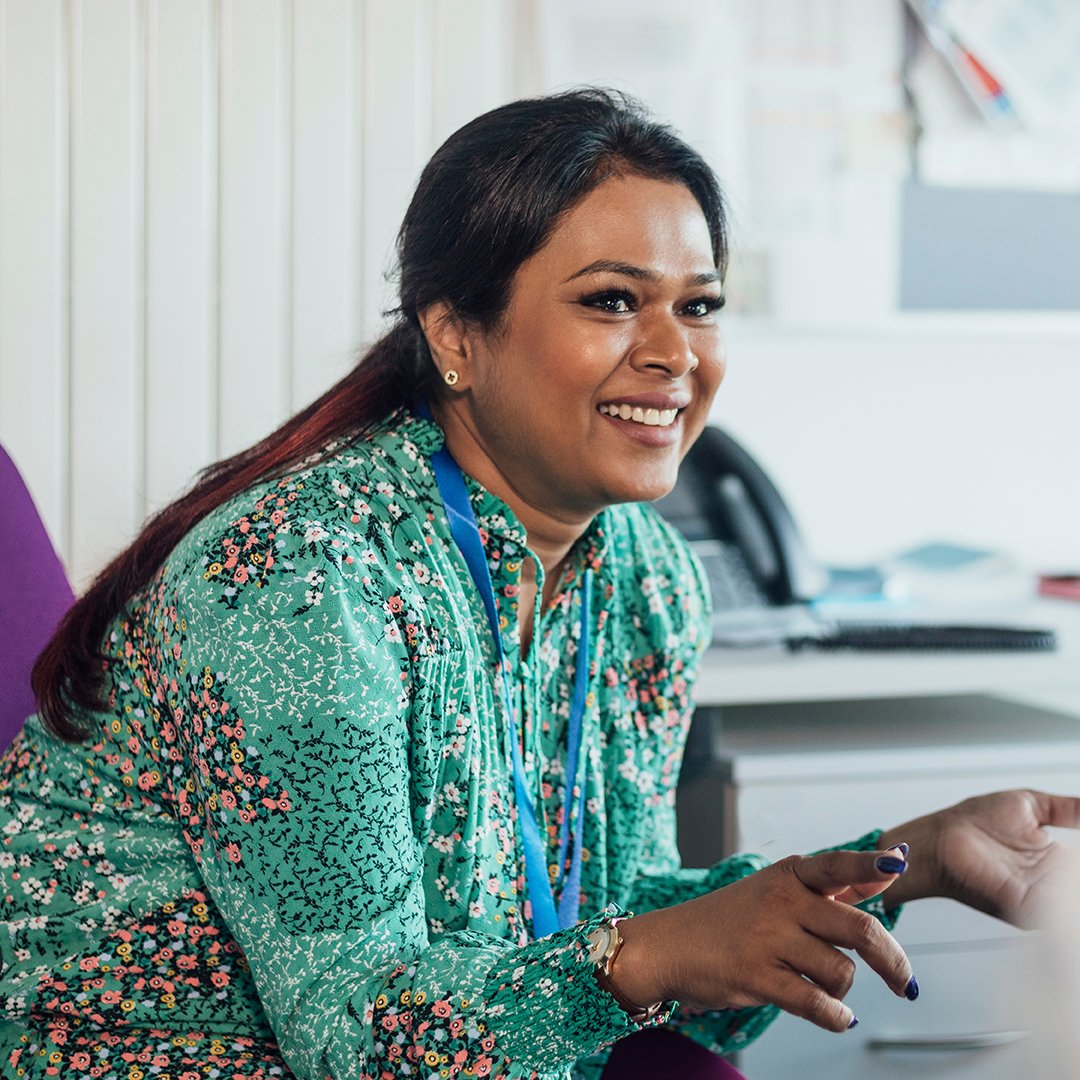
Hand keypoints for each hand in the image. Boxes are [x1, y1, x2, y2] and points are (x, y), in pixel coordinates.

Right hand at [612, 848, 914, 1032]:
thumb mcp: (777, 890)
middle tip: (904, 982)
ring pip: (842, 972)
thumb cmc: (732, 919)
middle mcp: (781, 901)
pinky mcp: (757, 976)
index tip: (900, 862)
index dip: (870, 864)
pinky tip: (835, 1015)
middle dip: (893, 961)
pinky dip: (836, 1017)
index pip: (837, 864)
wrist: (670, 946)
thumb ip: (835, 886)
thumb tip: (890, 870)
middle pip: (859, 930)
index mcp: (789, 876)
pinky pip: (817, 1004)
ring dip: (845, 990)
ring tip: (826, 988)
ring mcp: (768, 938)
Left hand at [879, 789, 1079, 927]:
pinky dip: (1067, 894)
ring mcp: (1042, 898)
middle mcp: (1053, 884)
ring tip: (1070, 862)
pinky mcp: (1027, 907)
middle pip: (1079, 885)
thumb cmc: (974, 823)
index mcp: (1057, 861)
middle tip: (1074, 860)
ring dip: (1074, 882)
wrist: (938, 840)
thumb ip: (1066, 808)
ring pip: (1073, 898)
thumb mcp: (1029, 805)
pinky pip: (1060, 907)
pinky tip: (1066, 868)